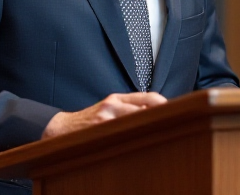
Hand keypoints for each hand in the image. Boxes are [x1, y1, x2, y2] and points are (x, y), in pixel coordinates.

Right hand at [41, 92, 167, 138]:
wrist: (61, 128)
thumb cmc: (89, 120)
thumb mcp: (108, 108)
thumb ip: (128, 108)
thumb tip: (156, 114)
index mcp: (117, 98)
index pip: (148, 97)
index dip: (164, 104)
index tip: (177, 112)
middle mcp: (112, 104)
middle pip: (146, 106)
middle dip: (161, 115)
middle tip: (176, 124)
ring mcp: (106, 117)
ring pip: (136, 119)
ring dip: (150, 125)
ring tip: (163, 133)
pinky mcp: (99, 129)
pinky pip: (121, 132)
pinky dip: (133, 136)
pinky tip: (142, 142)